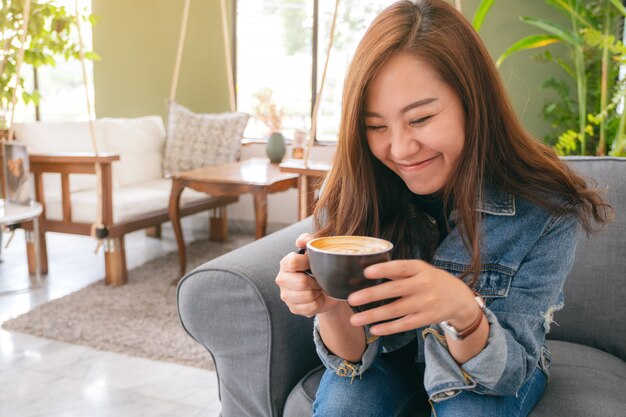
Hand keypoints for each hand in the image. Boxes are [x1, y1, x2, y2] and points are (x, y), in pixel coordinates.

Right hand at [275, 233, 339, 317]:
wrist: (327, 289)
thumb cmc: (320, 268)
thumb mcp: (317, 251)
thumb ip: (308, 241)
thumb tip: (300, 242)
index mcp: (286, 263)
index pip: (293, 262)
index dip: (307, 263)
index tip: (314, 264)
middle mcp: (282, 279)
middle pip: (302, 282)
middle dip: (316, 281)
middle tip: (319, 279)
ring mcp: (286, 295)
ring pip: (307, 296)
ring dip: (318, 292)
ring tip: (318, 288)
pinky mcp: (293, 308)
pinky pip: (310, 308)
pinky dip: (318, 303)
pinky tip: (318, 298)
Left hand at [347, 260, 476, 335]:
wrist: (459, 298)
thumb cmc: (431, 280)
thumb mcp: (419, 270)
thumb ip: (397, 270)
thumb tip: (368, 269)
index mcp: (420, 268)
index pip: (401, 267)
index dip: (384, 269)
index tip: (366, 272)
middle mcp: (423, 284)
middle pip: (395, 290)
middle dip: (371, 295)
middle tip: (351, 299)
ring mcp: (426, 303)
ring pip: (396, 310)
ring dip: (374, 315)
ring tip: (355, 320)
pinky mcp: (426, 318)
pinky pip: (404, 324)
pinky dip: (388, 328)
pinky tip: (373, 329)